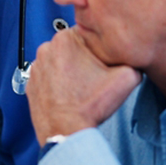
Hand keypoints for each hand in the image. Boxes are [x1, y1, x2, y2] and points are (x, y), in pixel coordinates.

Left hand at [27, 28, 141, 144]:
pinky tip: (69, 94)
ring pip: (60, 62)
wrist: (66, 131)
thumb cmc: (89, 107)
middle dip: (84, 59)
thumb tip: (134, 56)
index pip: (88, 33)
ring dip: (70, 71)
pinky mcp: (30, 83)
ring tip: (81, 87)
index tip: (103, 61)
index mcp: (66, 39)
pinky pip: (49, 78)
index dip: (99, 48)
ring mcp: (36, 67)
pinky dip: (58, 84)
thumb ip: (133, 59)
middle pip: (73, 47)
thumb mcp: (126, 77)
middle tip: (94, 76)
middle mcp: (46, 49)